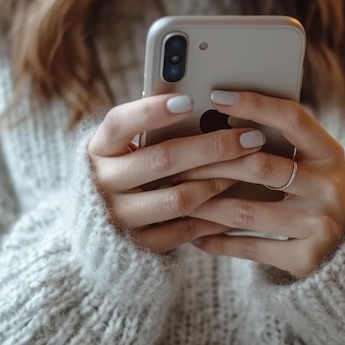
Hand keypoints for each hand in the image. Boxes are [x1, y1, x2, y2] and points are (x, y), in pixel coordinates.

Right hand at [88, 94, 267, 253]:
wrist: (94, 224)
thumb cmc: (121, 168)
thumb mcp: (120, 146)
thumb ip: (147, 130)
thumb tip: (198, 104)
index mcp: (97, 149)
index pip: (120, 123)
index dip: (153, 111)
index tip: (189, 100)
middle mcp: (103, 183)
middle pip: (163, 160)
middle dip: (213, 146)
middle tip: (250, 137)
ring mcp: (119, 216)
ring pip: (179, 198)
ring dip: (217, 182)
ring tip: (245, 168)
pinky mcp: (137, 243)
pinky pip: (183, 230)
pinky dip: (212, 217)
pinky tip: (234, 202)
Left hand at [177, 91, 344, 276]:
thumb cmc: (315, 187)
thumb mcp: (311, 160)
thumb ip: (278, 141)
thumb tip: (218, 114)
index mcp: (330, 152)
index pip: (292, 118)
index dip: (255, 104)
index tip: (216, 96)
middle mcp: (328, 187)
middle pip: (259, 167)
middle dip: (212, 163)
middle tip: (176, 161)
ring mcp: (319, 225)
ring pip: (245, 211)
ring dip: (204, 204)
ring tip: (176, 196)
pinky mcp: (306, 258)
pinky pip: (249, 247)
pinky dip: (217, 241)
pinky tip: (195, 235)